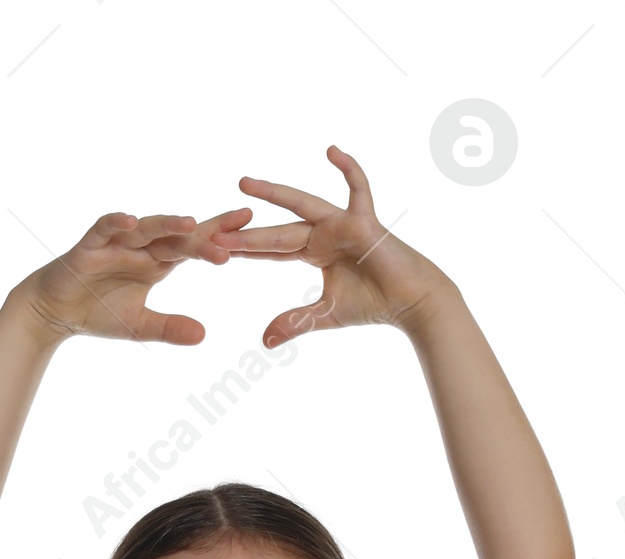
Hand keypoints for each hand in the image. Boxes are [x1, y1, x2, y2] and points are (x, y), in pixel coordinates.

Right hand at [24, 207, 253, 345]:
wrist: (56, 311)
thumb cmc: (99, 312)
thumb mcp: (140, 326)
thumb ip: (170, 328)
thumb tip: (204, 335)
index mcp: (158, 262)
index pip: (194, 245)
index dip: (219, 235)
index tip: (249, 227)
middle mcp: (141, 247)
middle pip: (178, 235)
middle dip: (206, 231)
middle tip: (237, 228)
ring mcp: (116, 243)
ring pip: (147, 228)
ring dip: (168, 224)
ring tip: (190, 224)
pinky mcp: (90, 246)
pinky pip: (104, 229)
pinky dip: (116, 225)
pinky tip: (130, 222)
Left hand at [208, 146, 447, 343]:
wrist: (410, 303)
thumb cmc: (374, 304)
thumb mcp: (324, 316)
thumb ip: (294, 322)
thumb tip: (263, 342)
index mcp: (314, 251)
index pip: (273, 248)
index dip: (247, 248)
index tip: (216, 247)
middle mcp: (324, 233)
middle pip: (279, 230)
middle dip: (248, 229)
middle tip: (214, 223)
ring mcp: (343, 222)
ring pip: (302, 205)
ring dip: (273, 194)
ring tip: (244, 183)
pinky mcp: (365, 220)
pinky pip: (357, 188)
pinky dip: (348, 169)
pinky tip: (331, 150)